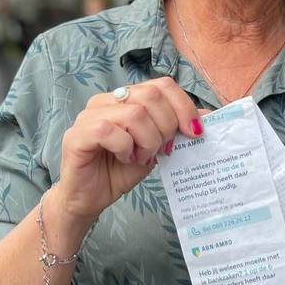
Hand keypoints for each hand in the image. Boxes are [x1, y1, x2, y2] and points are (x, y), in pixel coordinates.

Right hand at [51, 77, 200, 220]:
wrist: (89, 199)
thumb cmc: (118, 171)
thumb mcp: (156, 148)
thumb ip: (176, 129)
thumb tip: (207, 116)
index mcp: (126, 98)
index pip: (162, 85)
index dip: (183, 106)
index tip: (194, 132)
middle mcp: (106, 100)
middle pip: (151, 95)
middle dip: (167, 126)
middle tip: (161, 149)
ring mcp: (89, 115)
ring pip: (134, 113)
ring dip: (147, 140)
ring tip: (141, 157)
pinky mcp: (77, 134)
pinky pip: (109, 130)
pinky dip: (125, 147)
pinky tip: (124, 158)